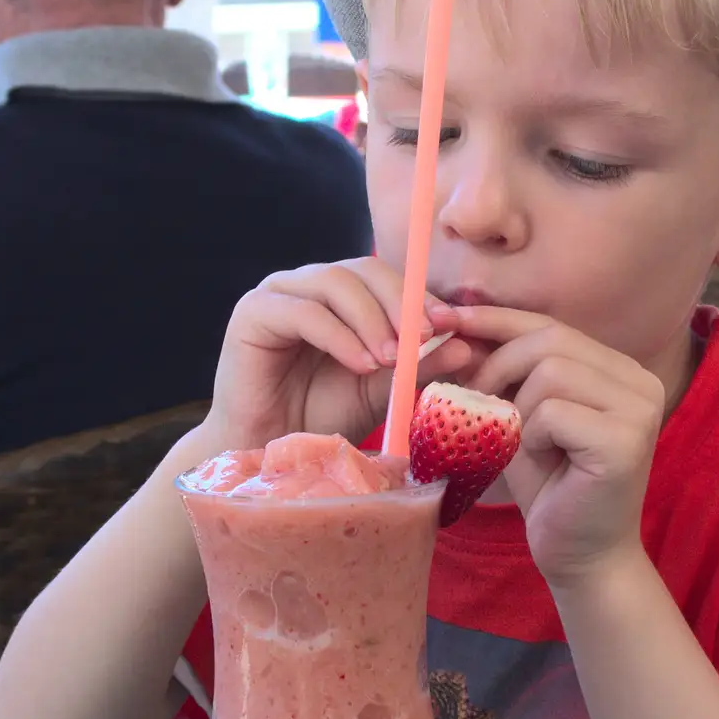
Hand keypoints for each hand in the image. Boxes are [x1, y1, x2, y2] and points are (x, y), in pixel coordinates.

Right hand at [201, 259, 474, 453]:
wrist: (268, 449)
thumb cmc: (320, 415)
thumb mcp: (379, 388)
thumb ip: (415, 365)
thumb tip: (465, 345)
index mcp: (339, 295)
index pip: (385, 277)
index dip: (419, 295)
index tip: (450, 325)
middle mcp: (308, 285)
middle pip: (362, 269)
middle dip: (399, 302)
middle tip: (424, 337)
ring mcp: (278, 293)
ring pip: (335, 282)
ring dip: (371, 319)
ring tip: (390, 359)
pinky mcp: (253, 312)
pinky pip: (304, 311)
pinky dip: (339, 335)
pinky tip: (360, 364)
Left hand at [460, 307, 665, 592]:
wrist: (582, 557)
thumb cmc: (551, 488)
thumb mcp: (522, 417)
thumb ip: (506, 373)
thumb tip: (453, 323)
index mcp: (620, 370)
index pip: (550, 325)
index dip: (494, 319)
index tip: (444, 317)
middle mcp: (640, 381)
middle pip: (551, 339)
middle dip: (497, 365)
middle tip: (474, 404)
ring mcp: (639, 409)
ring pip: (551, 372)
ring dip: (518, 408)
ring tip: (520, 443)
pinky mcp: (626, 441)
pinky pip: (554, 411)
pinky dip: (532, 435)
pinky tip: (544, 462)